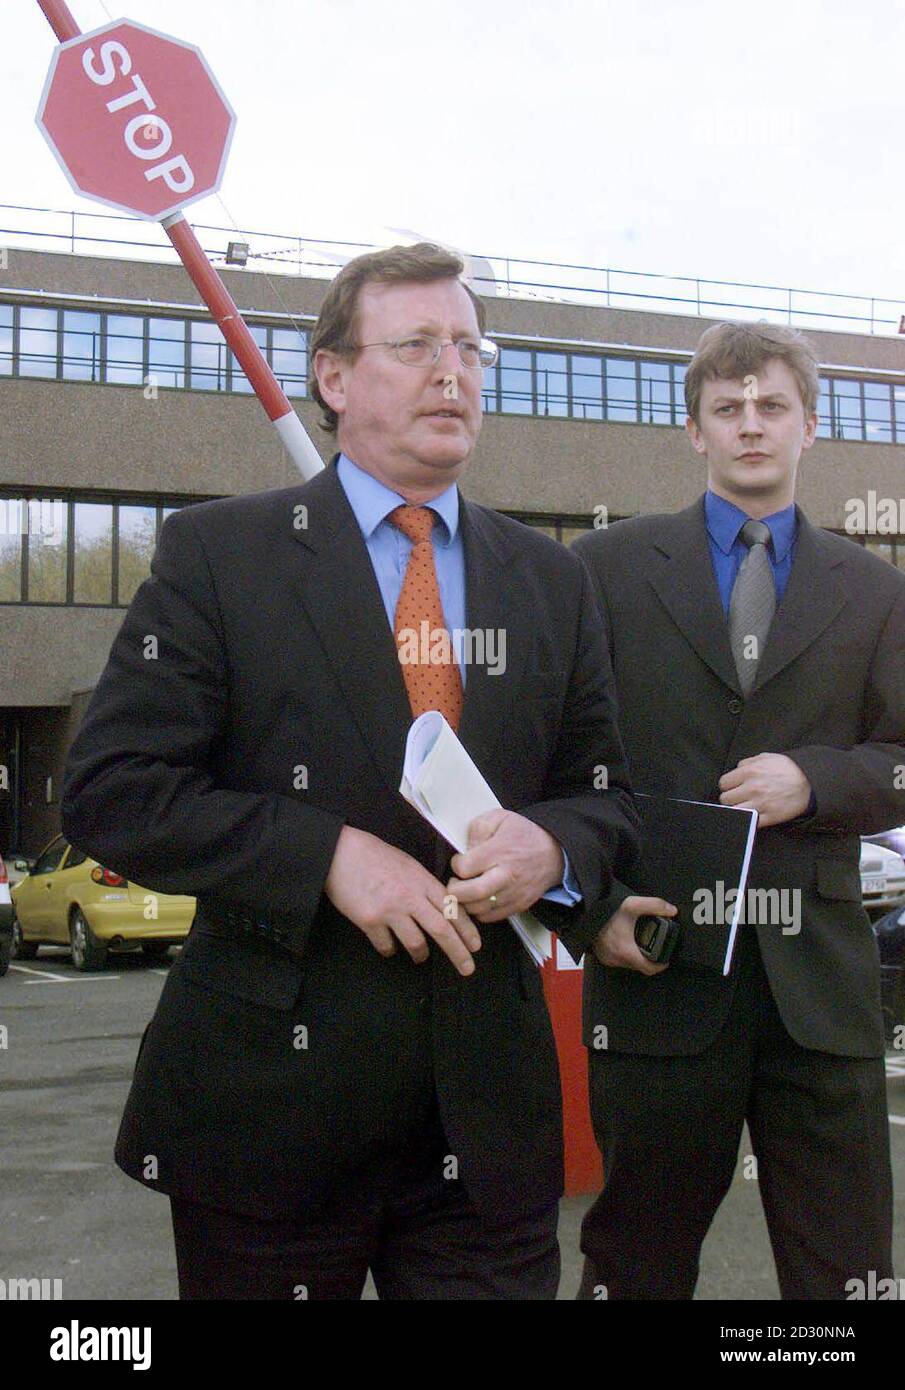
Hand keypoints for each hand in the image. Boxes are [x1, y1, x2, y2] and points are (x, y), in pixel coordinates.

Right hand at [324, 825, 480, 975]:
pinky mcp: (369, 920)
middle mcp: (410, 896)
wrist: (341, 852)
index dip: (467, 930)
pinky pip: (386, 946)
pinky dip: (390, 950)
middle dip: (458, 952)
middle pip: (442, 930)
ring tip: (421, 956)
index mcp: (422, 881)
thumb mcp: (408, 865)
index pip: (452, 909)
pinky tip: (390, 947)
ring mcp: (390, 910)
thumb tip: (441, 908)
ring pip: (416, 943)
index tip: (476, 945)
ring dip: (421, 955)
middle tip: (468, 969)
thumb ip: (424, 887)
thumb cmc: (375, 857)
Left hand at [446, 809, 563, 922]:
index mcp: (500, 851)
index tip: (459, 861)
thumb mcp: (499, 818)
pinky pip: (490, 917)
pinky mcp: (519, 905)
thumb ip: (477, 829)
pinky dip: (480, 911)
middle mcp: (507, 875)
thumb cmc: (523, 835)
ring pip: (478, 909)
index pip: (465, 867)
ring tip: (466, 890)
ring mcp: (514, 893)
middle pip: (471, 893)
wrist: (553, 852)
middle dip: (454, 891)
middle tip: (455, 882)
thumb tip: (464, 849)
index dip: (455, 865)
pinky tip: (479, 898)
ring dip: (466, 902)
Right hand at [591, 895, 675, 975]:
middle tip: (654, 945)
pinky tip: (625, 941)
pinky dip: (624, 953)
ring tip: (640, 942)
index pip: (649, 968)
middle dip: (648, 958)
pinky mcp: (601, 956)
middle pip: (639, 966)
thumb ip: (654, 906)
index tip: (666, 959)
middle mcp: (616, 959)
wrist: (582, 912)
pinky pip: (617, 960)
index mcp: (626, 951)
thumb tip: (672, 911)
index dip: (661, 965)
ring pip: (628, 963)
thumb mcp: (632, 905)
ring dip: (636, 956)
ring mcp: (607, 959)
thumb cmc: (605, 912)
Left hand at [718, 753, 811, 827]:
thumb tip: (736, 769)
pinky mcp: (769, 817)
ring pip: (734, 812)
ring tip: (745, 806)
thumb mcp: (767, 758)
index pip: (723, 783)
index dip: (728, 786)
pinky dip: (749, 820)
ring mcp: (760, 804)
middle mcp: (752, 788)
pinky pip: (750, 822)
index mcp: (749, 772)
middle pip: (726, 799)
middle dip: (731, 798)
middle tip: (740, 798)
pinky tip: (753, 814)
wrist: (809, 783)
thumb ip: (748, 762)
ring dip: (738, 810)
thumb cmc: (788, 769)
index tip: (734, 788)